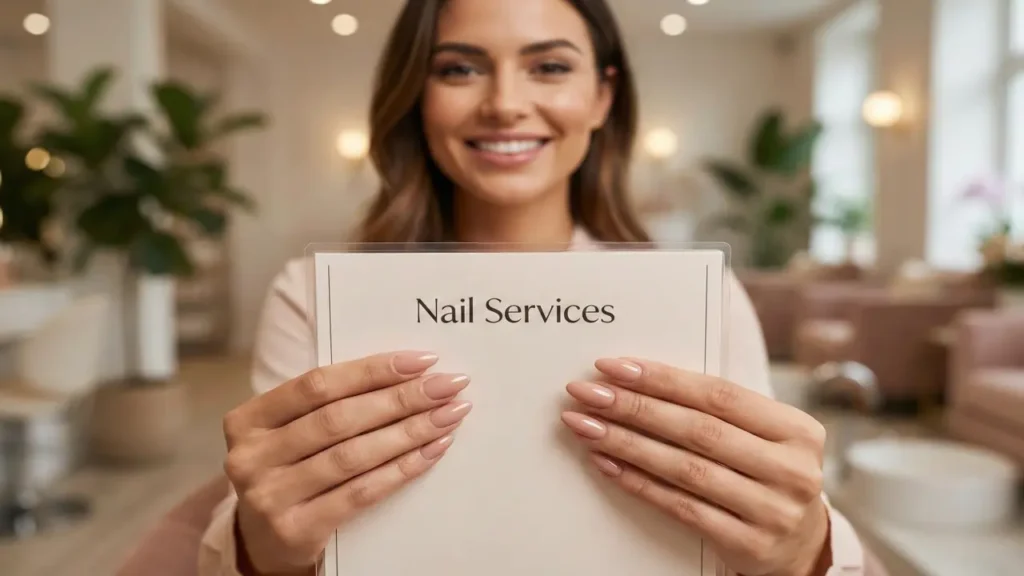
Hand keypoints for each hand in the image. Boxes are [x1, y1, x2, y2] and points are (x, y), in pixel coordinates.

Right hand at [222, 351, 471, 574]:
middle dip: (401, 398)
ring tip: (448, 415)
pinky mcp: (296, 530)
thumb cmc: (289, 472)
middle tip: (447, 386)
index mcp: (247, 420)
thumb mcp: (290, 433)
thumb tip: (405, 374)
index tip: (422, 360)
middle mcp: (251, 456)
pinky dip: (401, 469)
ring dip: (409, 431)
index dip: (373, 369)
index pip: (318, 384)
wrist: (263, 543)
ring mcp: (270, 496)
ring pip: (353, 455)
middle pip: (340, 418)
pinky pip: (361, 493)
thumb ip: (327, 405)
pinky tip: (431, 451)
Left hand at [561, 358, 829, 575]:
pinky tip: (608, 464)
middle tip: (589, 394)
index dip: (662, 379)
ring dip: (626, 444)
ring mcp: (772, 511)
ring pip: (684, 469)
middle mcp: (790, 470)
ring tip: (587, 427)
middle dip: (634, 407)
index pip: (718, 394)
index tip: (615, 367)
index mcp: (796, 430)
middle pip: (697, 430)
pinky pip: (681, 507)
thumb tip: (639, 381)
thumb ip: (719, 411)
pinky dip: (638, 483)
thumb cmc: (769, 475)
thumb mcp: (765, 437)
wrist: (802, 545)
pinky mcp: (747, 545)